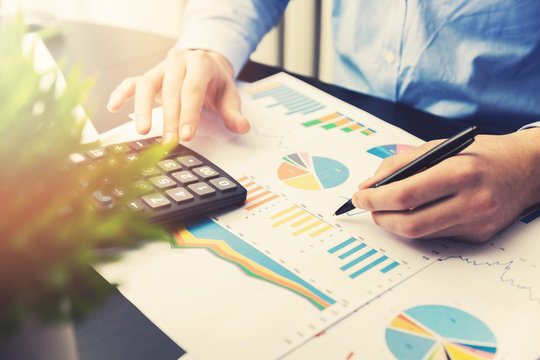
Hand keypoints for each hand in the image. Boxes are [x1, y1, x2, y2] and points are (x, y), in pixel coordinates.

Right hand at [107, 48, 249, 142]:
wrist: (205, 63)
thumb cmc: (215, 82)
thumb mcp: (229, 94)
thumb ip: (233, 112)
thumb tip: (242, 127)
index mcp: (200, 63)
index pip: (192, 89)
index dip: (189, 113)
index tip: (187, 135)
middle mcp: (178, 61)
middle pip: (170, 90)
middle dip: (169, 118)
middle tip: (169, 142)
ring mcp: (160, 67)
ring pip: (146, 84)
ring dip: (142, 108)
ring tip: (142, 131)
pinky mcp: (149, 75)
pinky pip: (131, 82)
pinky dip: (121, 93)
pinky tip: (113, 107)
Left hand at [352, 128, 539, 242]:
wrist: (527, 168)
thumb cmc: (480, 153)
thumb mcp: (439, 147)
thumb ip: (400, 164)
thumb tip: (368, 186)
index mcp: (460, 172)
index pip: (405, 194)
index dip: (375, 199)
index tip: (359, 197)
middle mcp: (472, 201)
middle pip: (410, 224)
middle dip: (380, 217)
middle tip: (368, 207)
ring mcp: (477, 223)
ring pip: (421, 233)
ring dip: (396, 223)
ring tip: (388, 208)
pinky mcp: (479, 236)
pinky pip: (437, 235)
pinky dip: (420, 224)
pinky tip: (419, 211)